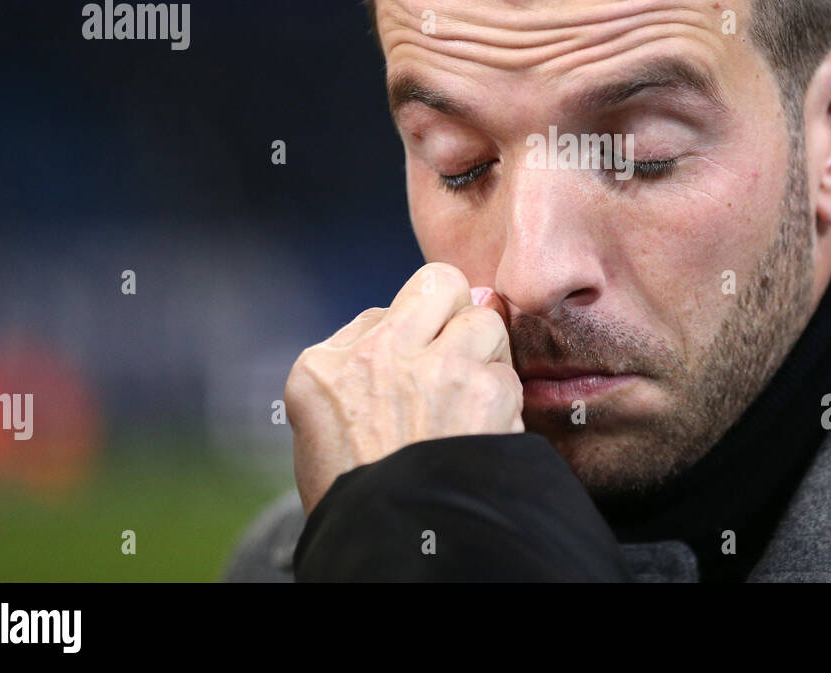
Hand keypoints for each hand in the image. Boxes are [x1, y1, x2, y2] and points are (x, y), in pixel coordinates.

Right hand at [285, 262, 522, 515]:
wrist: (390, 547)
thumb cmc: (358, 489)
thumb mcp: (321, 421)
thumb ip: (361, 359)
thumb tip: (431, 312)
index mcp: (325, 364)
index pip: (390, 307)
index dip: (414, 332)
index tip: (415, 365)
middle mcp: (376, 356)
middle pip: (444, 283)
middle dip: (458, 309)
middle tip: (456, 354)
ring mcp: (432, 369)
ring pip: (486, 322)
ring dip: (485, 357)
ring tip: (468, 403)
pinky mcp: (483, 392)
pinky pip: (508, 375)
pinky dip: (503, 405)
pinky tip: (481, 435)